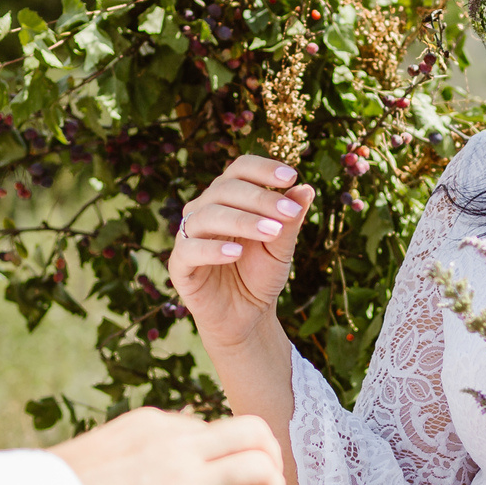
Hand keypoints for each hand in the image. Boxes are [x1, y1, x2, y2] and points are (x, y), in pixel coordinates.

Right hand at [53, 409, 288, 484]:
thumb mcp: (91, 460)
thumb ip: (123, 460)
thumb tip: (126, 474)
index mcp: (150, 426)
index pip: (211, 429)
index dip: (228, 458)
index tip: (226, 483)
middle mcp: (175, 446)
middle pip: (253, 434)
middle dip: (270, 463)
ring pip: (261, 473)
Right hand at [166, 155, 314, 351]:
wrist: (247, 315)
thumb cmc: (261, 274)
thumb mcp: (281, 247)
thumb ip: (290, 220)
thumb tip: (306, 189)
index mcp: (229, 197)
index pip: (240, 169)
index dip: (263, 168)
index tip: (291, 177)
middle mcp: (205, 209)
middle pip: (225, 189)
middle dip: (260, 198)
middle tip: (289, 212)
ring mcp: (189, 235)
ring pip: (208, 215)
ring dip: (242, 220)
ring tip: (271, 232)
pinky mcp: (179, 264)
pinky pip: (190, 249)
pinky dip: (213, 249)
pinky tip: (237, 252)